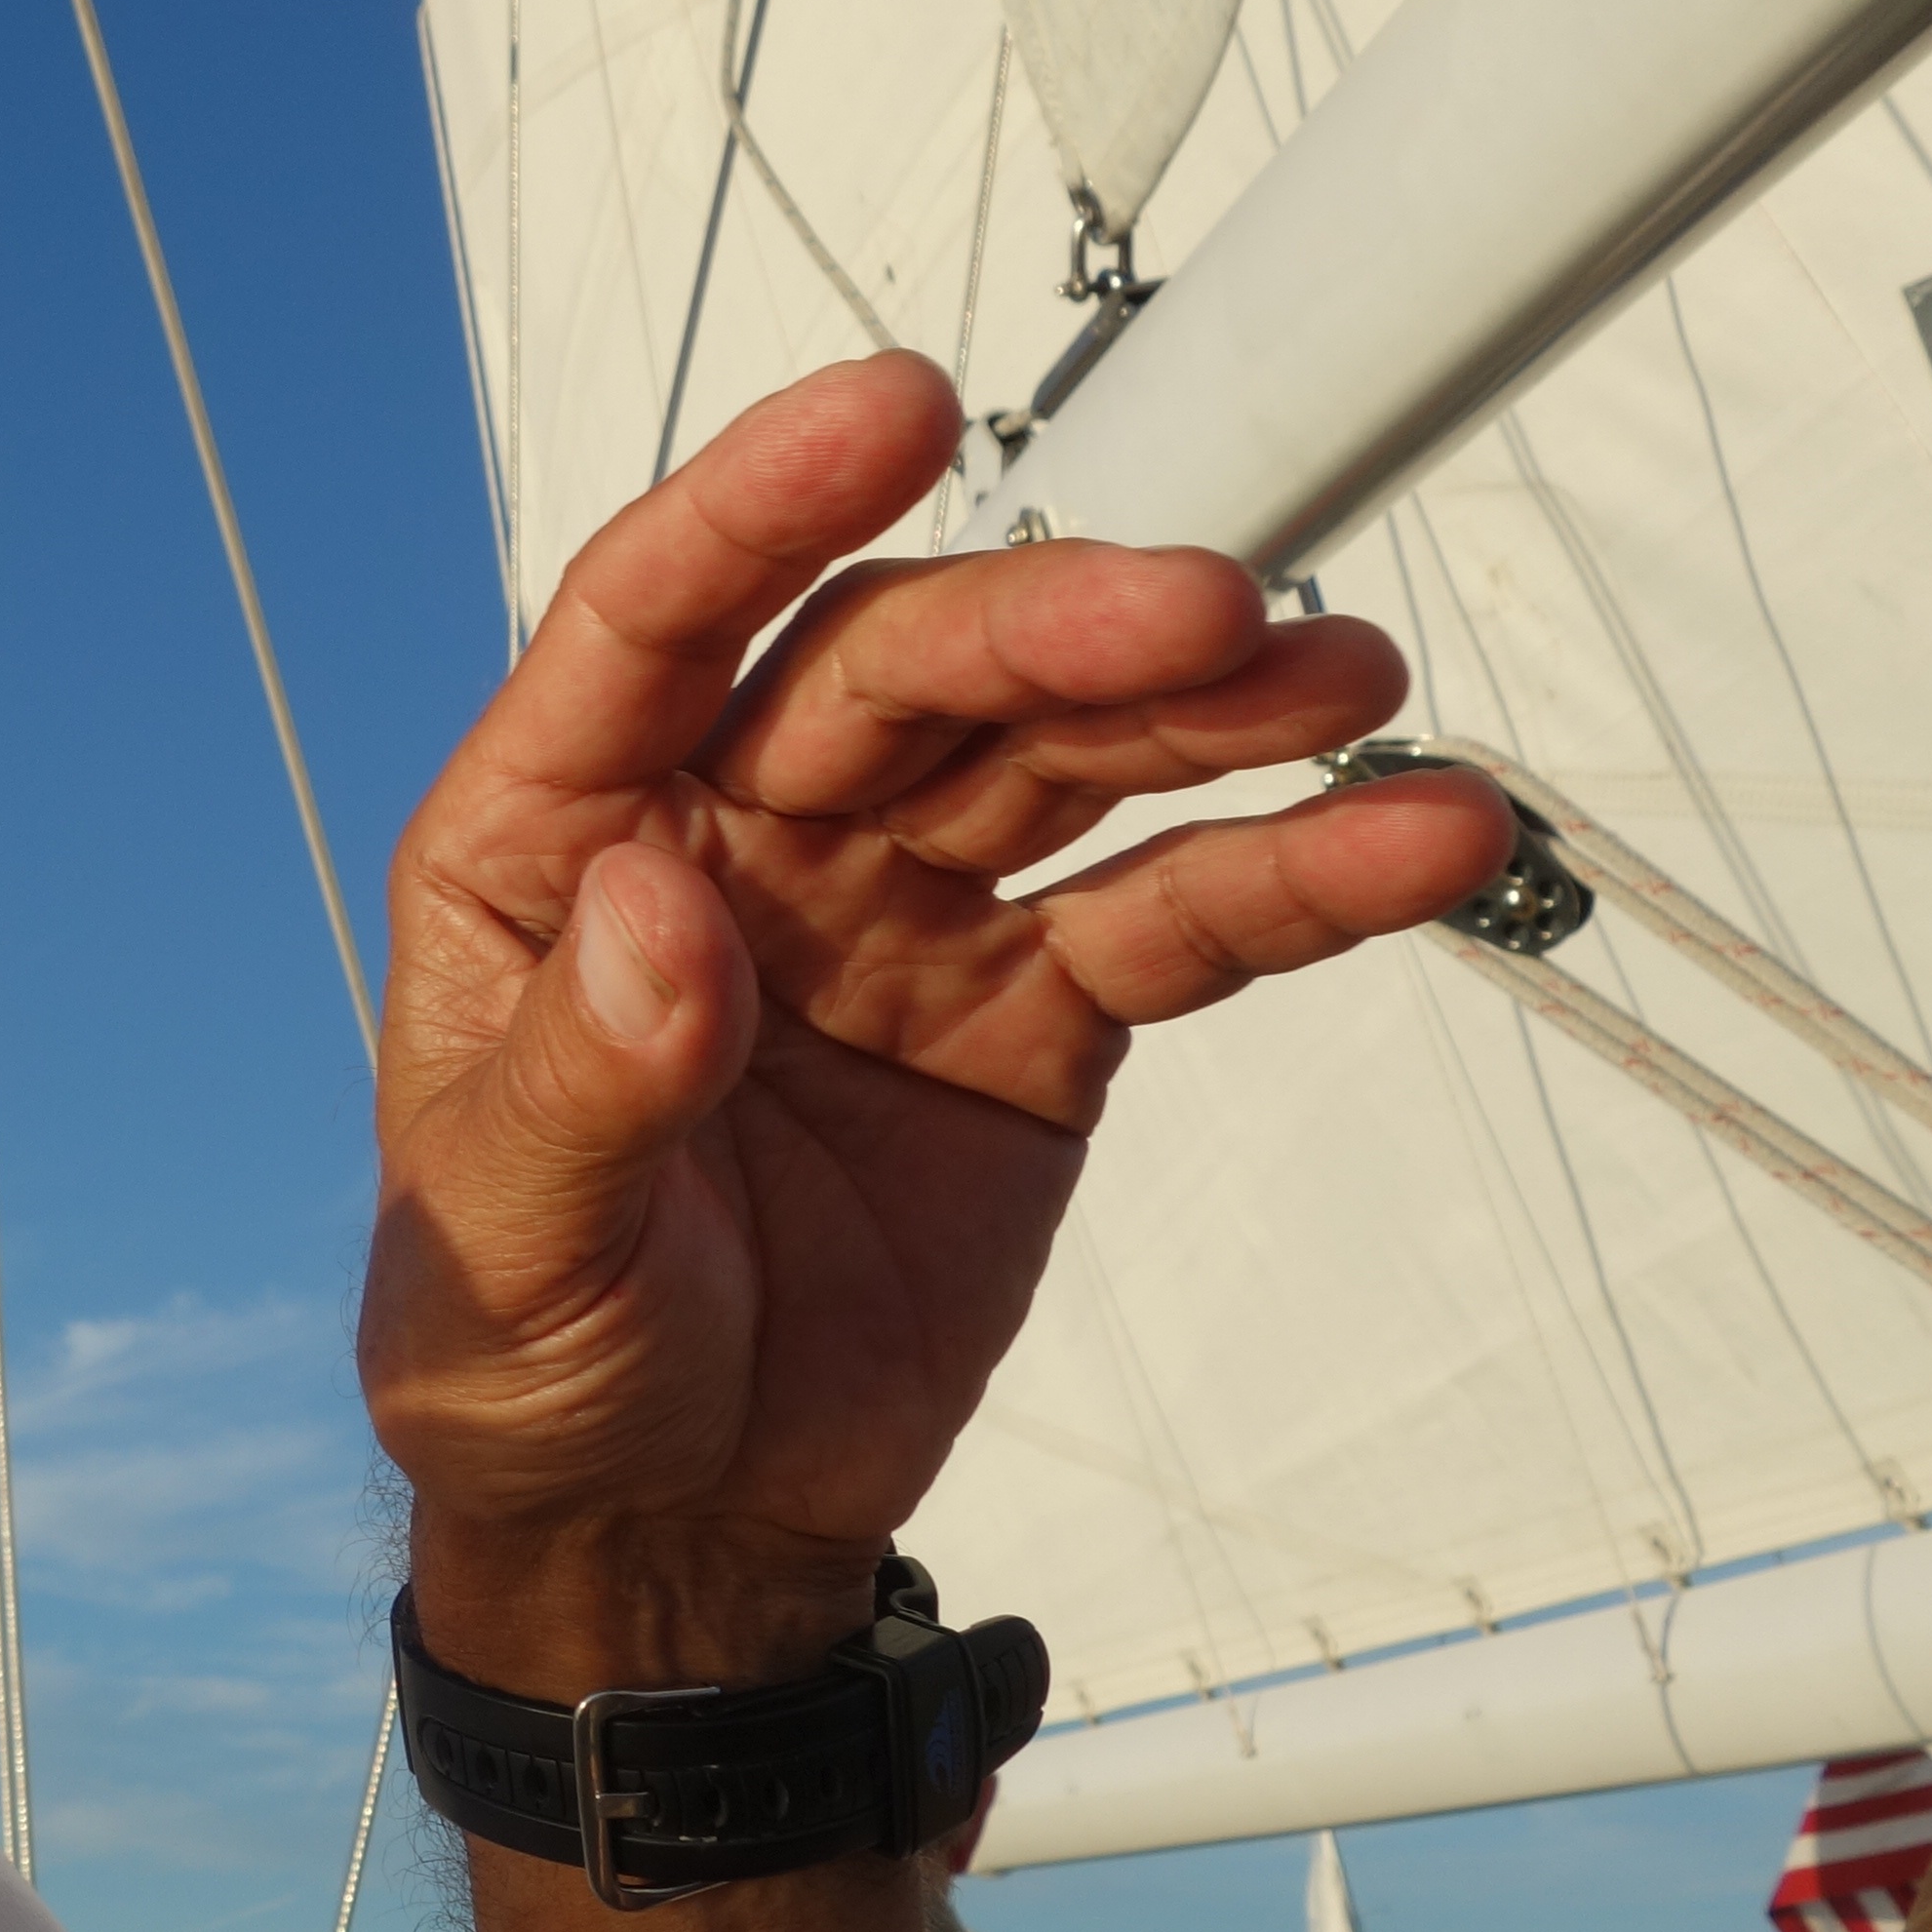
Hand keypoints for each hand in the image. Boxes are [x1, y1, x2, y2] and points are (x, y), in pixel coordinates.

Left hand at [360, 356, 1507, 1679]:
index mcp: (549, 842)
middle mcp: (727, 835)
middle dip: (1048, 627)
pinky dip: (1294, 872)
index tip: (895, 406)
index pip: (650, 625)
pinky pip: (1169, 915)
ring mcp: (892, 912)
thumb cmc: (522, 1360)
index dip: (761, 507)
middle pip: (895, 675)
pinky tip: (1422, 835)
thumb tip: (654, 904)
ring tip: (1348, 686)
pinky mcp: (1027, 1017)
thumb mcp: (508, 1249)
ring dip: (1199, 711)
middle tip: (1205, 612)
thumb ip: (582, 1085)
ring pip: (1054, 760)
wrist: (666, 1525)